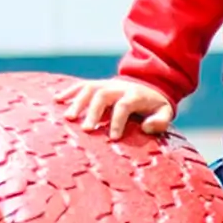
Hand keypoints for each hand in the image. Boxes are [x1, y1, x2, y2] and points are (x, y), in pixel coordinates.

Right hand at [57, 77, 175, 139]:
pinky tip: (57, 100)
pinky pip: (81, 85)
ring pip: (89, 89)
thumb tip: (146, 128)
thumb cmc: (154, 105)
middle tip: (86, 129)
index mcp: (135, 95)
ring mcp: (106, 84)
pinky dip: (69, 91)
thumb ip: (160, 121)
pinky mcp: (97, 84)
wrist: (149, 84)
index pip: (124, 106)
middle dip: (94, 112)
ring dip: (77, 102)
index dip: (118, 121)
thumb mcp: (165, 112)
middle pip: (103, 96)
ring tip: (68, 118)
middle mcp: (118, 87)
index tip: (113, 137)